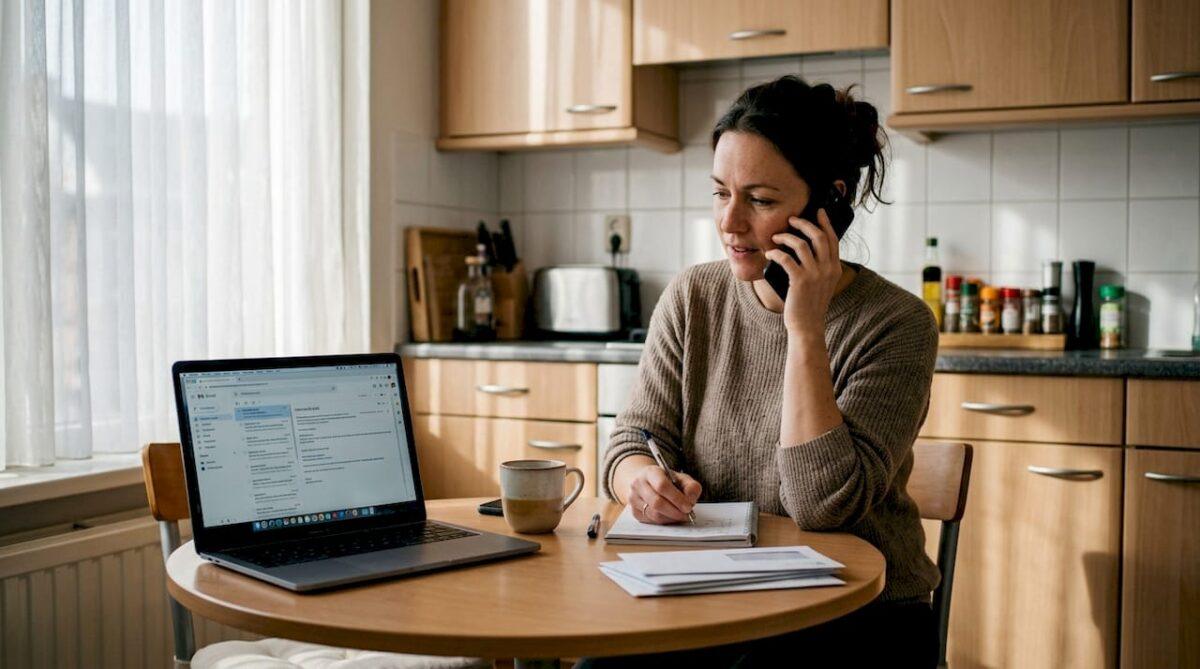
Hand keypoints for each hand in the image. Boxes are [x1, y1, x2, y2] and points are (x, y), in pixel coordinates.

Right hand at [627, 466, 701, 524]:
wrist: (647, 483)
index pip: (662, 486)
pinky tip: (671, 516)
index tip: (688, 506)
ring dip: (671, 518)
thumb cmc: (667, 481)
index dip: (676, 498)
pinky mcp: (634, 512)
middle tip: (687, 514)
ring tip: (680, 515)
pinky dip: (665, 521)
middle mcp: (638, 484)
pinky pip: (651, 521)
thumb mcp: (681, 478)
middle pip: (656, 502)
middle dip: (675, 511)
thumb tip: (690, 500)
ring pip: (654, 514)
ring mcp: (633, 499)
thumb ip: (691, 486)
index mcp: (650, 472)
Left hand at [764, 208, 842, 334]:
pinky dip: (776, 252)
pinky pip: (786, 258)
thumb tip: (807, 247)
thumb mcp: (822, 284)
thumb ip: (820, 267)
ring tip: (776, 237)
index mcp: (835, 269)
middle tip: (791, 219)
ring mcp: (815, 275)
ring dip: (786, 237)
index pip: (833, 239)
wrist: (807, 326)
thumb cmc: (810, 304)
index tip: (819, 211)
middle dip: (804, 224)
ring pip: (801, 244)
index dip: (826, 223)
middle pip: (818, 236)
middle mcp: (828, 269)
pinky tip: (769, 253)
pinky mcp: (799, 281)